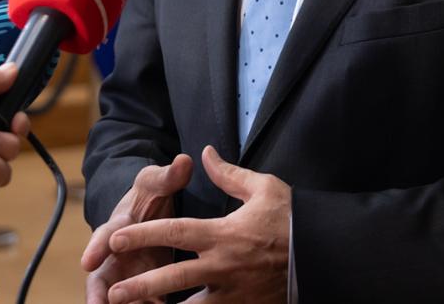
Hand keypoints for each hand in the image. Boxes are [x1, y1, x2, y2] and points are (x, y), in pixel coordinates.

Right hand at [81, 152, 194, 303]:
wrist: (148, 213)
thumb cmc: (149, 197)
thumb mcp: (157, 183)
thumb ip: (169, 177)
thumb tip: (184, 161)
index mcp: (120, 227)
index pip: (104, 236)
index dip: (96, 248)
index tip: (87, 261)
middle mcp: (116, 254)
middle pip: (100, 278)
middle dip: (97, 294)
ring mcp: (126, 273)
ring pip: (118, 296)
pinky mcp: (140, 286)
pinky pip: (141, 303)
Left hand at [103, 146, 289, 303]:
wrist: (329, 255)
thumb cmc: (294, 220)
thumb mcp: (264, 188)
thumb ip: (228, 175)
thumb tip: (204, 153)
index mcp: (223, 234)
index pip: (174, 232)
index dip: (142, 235)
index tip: (116, 239)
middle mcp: (224, 266)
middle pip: (173, 279)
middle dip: (141, 288)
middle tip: (114, 294)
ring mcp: (235, 292)